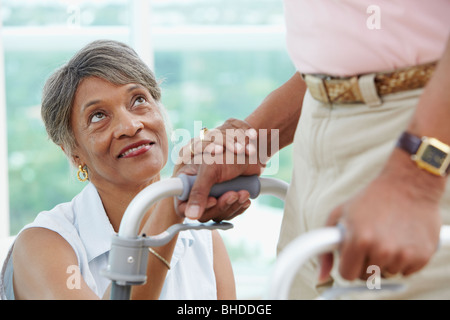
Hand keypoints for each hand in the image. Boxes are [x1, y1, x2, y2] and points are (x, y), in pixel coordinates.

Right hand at [173, 118, 264, 221]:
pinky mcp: (224, 199)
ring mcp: (211, 196)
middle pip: (202, 213)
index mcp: (187, 181)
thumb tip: (191, 214)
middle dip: (220, 205)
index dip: (195, 207)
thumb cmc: (227, 152)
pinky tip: (244, 197)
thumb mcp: (209, 170)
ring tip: (242, 192)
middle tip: (232, 194)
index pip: (182, 205)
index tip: (213, 200)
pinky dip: (238, 206)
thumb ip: (199, 191)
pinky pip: (228, 212)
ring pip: (217, 214)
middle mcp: (197, 191)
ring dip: (232, 206)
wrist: (249, 150)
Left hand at [319, 149, 444, 281]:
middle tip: (369, 242)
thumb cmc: (370, 199)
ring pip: (387, 274)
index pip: (347, 275)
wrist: (408, 184)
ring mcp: (404, 254)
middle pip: (367, 276)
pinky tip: (401, 239)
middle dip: (364, 262)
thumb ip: (324, 247)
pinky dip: (403, 259)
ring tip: (386, 236)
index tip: (350, 256)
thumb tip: (321, 276)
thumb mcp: (338, 214)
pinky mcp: (422, 255)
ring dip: (385, 261)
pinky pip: (407, 271)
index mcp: (360, 240)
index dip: (347, 265)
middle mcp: (382, 249)